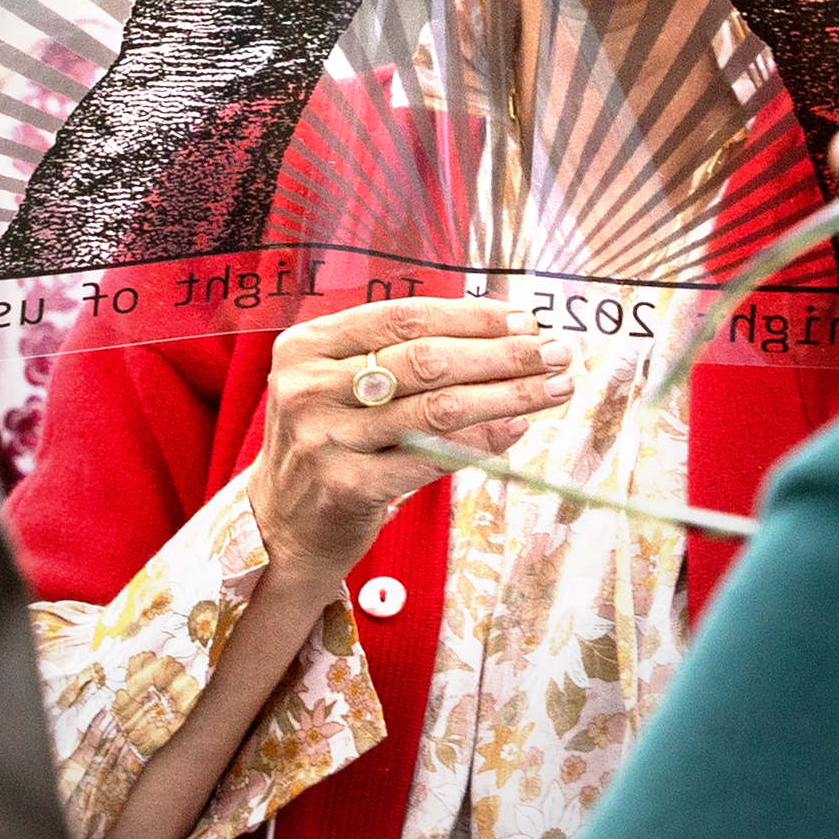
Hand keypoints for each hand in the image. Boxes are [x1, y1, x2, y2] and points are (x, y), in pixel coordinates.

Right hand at [248, 300, 577, 580]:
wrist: (282, 523)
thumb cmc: (330, 439)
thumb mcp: (342, 383)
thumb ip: (401, 354)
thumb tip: (504, 330)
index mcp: (306, 345)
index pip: (404, 317)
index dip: (471, 316)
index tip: (525, 319)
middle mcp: (308, 386)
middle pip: (427, 359)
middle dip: (502, 354)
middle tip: (556, 352)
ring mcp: (324, 438)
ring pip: (437, 407)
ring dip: (507, 394)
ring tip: (553, 387)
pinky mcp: (348, 487)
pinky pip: (432, 457)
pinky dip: (482, 440)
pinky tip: (517, 428)